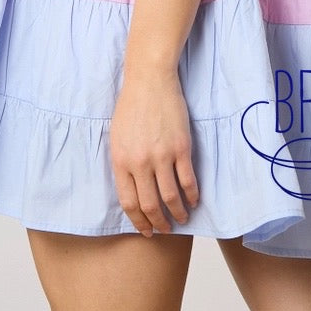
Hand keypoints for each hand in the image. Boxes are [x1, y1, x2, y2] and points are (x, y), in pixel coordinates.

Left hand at [109, 67, 199, 235]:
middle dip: (158, 222)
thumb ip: (123, 164)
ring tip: (182, 219)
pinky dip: (192, 194)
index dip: (139, 221)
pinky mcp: (181, 147)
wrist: (149, 80)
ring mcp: (162, 156)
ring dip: (177, 212)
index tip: (147, 230)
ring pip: (171, 196)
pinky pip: (188, 179)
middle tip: (165, 229)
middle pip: (150, 204)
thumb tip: (132, 189)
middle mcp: (140, 163)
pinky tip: (194, 200)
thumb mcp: (117, 137)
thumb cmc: (131, 106)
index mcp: (121, 161)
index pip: (129, 202)